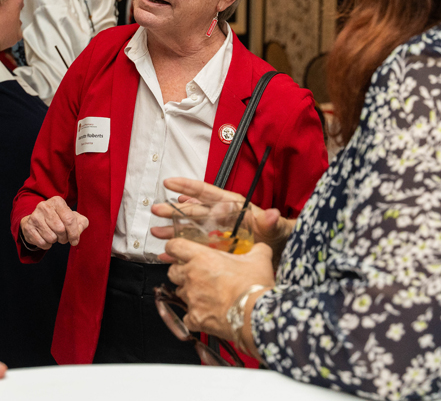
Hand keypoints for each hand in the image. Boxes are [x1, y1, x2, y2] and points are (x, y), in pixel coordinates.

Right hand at [20, 196, 88, 248]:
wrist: (37, 220)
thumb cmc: (59, 219)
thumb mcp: (73, 217)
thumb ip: (81, 223)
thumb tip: (77, 233)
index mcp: (57, 201)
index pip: (69, 220)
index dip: (74, 233)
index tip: (75, 240)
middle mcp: (44, 206)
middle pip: (60, 229)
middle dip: (64, 237)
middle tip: (62, 237)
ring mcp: (34, 216)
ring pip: (51, 237)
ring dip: (55, 240)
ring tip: (53, 235)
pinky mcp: (28, 227)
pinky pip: (42, 243)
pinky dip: (46, 244)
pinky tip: (45, 238)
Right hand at [151, 177, 295, 265]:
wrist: (283, 257)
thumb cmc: (280, 237)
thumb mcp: (276, 230)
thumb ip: (271, 223)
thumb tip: (272, 214)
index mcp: (233, 207)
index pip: (207, 193)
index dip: (188, 186)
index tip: (170, 182)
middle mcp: (222, 218)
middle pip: (194, 211)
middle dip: (174, 210)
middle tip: (157, 210)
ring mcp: (218, 235)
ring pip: (191, 230)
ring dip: (174, 232)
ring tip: (157, 234)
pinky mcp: (216, 251)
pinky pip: (195, 250)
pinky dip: (183, 253)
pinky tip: (169, 256)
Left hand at [165, 238, 274, 349]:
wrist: (255, 314)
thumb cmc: (254, 286)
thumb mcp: (259, 260)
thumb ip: (257, 250)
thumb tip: (261, 247)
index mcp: (202, 258)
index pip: (174, 247)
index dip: (174, 248)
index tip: (177, 251)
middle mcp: (192, 276)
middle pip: (172, 271)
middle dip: (181, 272)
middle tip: (196, 275)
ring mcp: (191, 298)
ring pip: (179, 293)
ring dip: (189, 293)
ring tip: (206, 296)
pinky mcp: (194, 318)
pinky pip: (187, 316)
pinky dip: (194, 316)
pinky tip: (207, 314)